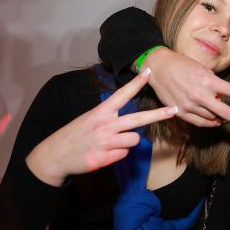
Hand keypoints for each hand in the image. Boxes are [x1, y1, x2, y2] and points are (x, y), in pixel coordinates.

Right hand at [26, 69, 176, 185]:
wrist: (55, 155)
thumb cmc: (76, 135)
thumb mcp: (90, 118)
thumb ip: (110, 117)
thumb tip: (131, 121)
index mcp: (101, 112)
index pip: (122, 94)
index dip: (136, 83)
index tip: (149, 72)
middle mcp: (105, 125)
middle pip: (138, 119)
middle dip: (158, 114)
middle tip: (174, 110)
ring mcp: (106, 142)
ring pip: (134, 140)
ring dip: (128, 142)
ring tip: (111, 143)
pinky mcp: (105, 157)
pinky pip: (125, 154)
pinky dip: (118, 153)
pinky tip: (105, 153)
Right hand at [144, 47, 229, 132]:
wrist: (159, 68)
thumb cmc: (183, 65)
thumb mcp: (203, 70)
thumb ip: (215, 85)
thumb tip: (223, 100)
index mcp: (208, 81)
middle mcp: (200, 94)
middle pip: (225, 111)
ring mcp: (190, 105)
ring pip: (212, 118)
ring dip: (221, 118)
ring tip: (225, 117)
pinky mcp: (180, 112)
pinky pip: (200, 122)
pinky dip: (209, 123)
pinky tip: (215, 121)